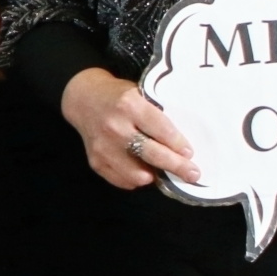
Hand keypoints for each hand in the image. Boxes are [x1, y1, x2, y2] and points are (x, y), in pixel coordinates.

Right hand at [61, 68, 197, 191]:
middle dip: (177, 166)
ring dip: (154, 176)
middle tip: (193, 174)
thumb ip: (155, 116)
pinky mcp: (95, 161)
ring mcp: (103, 146)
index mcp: (129, 105)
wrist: (83, 99)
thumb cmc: (118, 96)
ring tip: (162, 171)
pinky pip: (122, 180)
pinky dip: (136, 179)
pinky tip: (142, 171)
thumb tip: (180, 146)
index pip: (161, 130)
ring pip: (137, 174)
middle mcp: (115, 126)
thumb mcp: (139, 95)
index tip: (190, 153)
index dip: (179, 144)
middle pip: (152, 154)